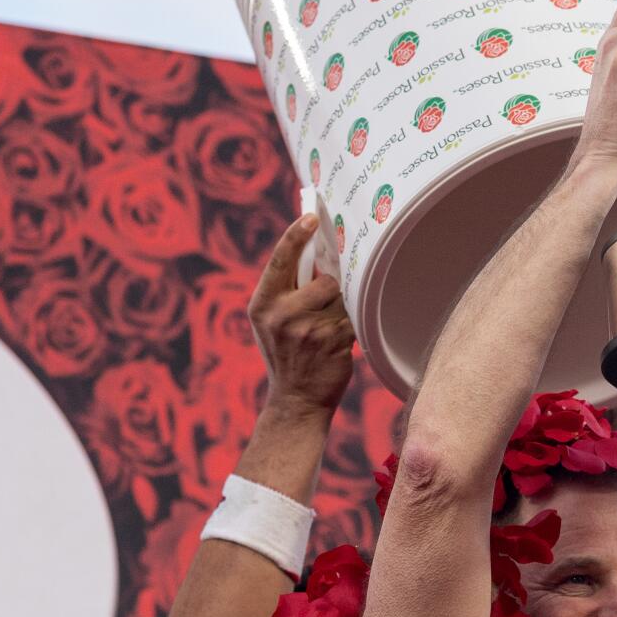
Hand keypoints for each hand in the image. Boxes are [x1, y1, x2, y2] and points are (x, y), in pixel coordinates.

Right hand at [249, 214, 355, 422]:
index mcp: (263, 303)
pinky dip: (352, 329)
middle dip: (332, 292)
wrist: (295, 400)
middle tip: (322, 313)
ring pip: (343, 300)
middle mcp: (281, 313)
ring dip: (343, 312)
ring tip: (327, 333)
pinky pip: (354, 319)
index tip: (310, 217)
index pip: (282, 259)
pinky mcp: (332, 341)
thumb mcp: (271, 321)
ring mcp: (306, 328)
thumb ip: (286, 291)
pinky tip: (337, 345)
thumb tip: (317, 256)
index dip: (297, 235)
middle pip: (327, 279)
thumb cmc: (287, 354)